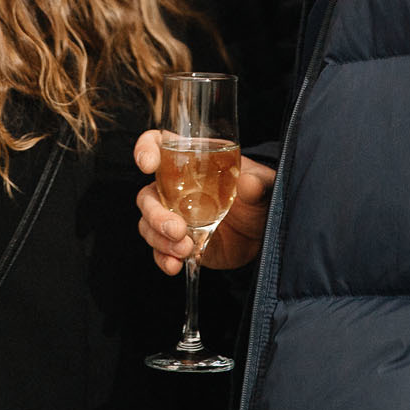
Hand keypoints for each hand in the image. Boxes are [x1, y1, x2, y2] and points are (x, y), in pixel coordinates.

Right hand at [134, 128, 274, 274]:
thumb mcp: (263, 185)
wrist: (262, 234)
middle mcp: (176, 187)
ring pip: (148, 223)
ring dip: (159, 239)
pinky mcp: (178, 241)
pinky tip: (175, 265)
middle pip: (148, 195)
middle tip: (177, 230)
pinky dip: (162, 258)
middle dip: (155, 214)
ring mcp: (174, 215)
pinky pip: (158, 249)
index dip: (146, 149)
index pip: (158, 144)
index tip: (148, 164)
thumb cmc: (259, 198)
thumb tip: (248, 183)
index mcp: (191, 161)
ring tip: (185, 249)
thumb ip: (256, 183)